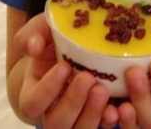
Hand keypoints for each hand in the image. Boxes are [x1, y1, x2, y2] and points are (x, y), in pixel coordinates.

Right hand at [13, 12, 119, 127]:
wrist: (76, 49)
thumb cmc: (55, 41)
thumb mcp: (43, 31)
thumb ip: (35, 33)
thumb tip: (33, 46)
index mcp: (34, 94)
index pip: (32, 103)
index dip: (47, 89)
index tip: (64, 66)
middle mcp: (51, 113)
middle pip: (55, 123)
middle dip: (73, 102)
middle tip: (88, 78)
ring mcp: (74, 121)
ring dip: (91, 115)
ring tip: (103, 90)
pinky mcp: (95, 121)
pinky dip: (108, 123)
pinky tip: (117, 109)